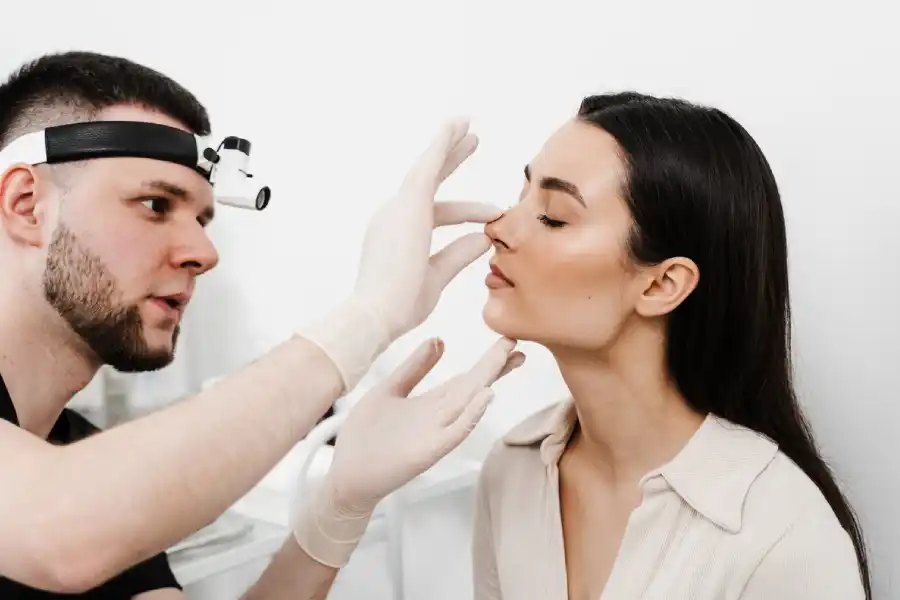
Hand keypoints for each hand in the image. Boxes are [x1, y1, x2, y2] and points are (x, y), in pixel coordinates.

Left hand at [290, 336, 524, 567]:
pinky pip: (455, 432)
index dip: (488, 361)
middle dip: (494, 366)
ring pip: (468, 405)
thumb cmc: (367, 437)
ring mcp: (435, 434)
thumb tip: (439, 340)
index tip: (508, 340)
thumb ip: (415, 367)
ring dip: (488, 383)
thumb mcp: (390, 390)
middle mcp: (439, 417)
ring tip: (508, 359)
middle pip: (473, 388)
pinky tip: (484, 398)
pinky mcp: (427, 451)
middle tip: (518, 343)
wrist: (346, 475)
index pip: (466, 379)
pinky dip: (471, 415)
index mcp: (431, 404)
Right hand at [300, 119, 500, 393]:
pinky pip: (428, 165)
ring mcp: (398, 208)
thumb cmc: (400, 304)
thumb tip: (483, 239)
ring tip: (466, 124)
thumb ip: (458, 254)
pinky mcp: (408, 203)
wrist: (377, 312)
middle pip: (428, 183)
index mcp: (399, 236)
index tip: (493, 213)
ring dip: (447, 144)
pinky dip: (443, 144)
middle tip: (471, 141)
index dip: (466, 212)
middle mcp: (394, 216)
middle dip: (450, 161)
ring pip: (428, 168)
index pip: (436, 216)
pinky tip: (457, 127)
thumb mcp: (437, 276)